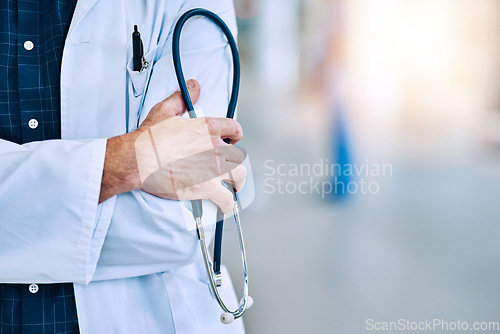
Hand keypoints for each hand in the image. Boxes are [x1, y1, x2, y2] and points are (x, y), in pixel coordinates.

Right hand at [99, 79, 245, 212]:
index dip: (235, 134)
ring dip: (238, 180)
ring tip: (235, 185)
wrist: (138, 161)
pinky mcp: (208, 188)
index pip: (234, 129)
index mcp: (208, 128)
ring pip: (239, 175)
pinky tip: (225, 204)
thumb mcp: (165, 111)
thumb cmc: (149, 139)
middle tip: (225, 164)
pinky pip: (227, 198)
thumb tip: (194, 86)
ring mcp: (214, 169)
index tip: (233, 139)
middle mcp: (215, 148)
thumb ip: (182, 98)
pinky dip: (228, 203)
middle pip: (237, 154)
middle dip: (232, 159)